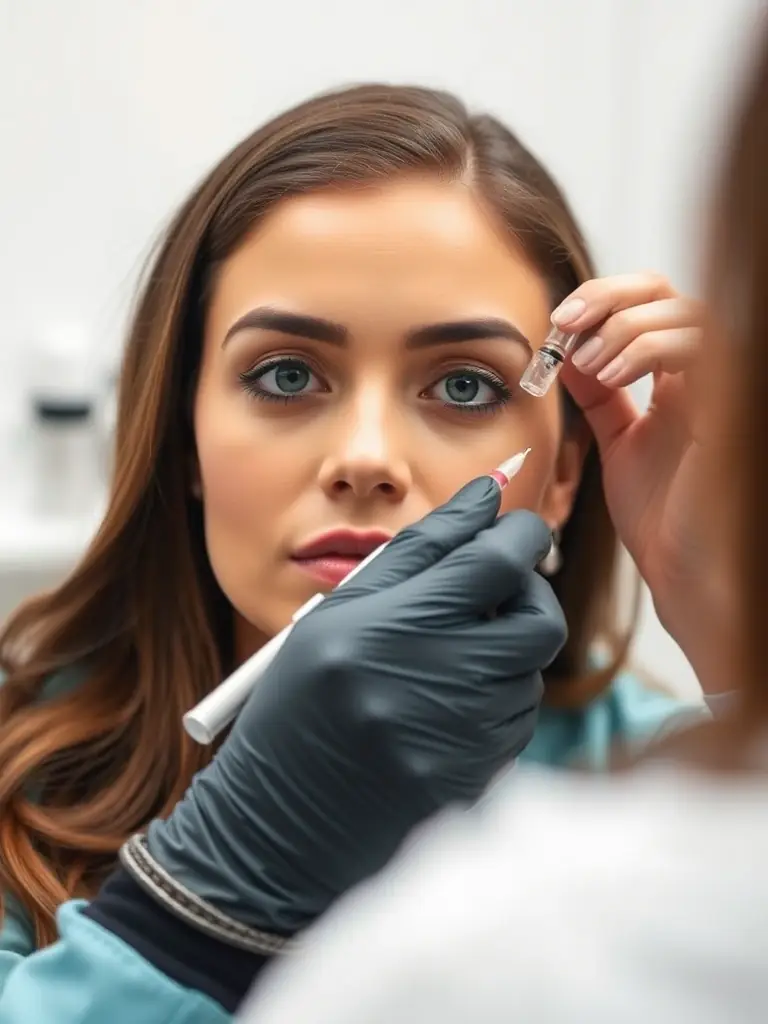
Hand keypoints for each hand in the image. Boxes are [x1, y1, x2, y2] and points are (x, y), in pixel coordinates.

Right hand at [148, 478, 564, 934]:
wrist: (279, 827)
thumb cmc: (298, 706)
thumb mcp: (335, 616)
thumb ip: (416, 551)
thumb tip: (486, 496)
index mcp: (391, 628)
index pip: (497, 562)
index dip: (523, 534)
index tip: (519, 528)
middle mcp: (435, 681)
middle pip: (539, 619)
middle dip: (528, 593)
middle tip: (495, 590)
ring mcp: (462, 738)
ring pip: (529, 672)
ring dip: (504, 652)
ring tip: (444, 663)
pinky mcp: (478, 780)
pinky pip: (517, 721)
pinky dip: (495, 702)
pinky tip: (443, 710)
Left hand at [553, 273, 724, 681]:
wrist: (684, 575)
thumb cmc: (662, 519)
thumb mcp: (620, 440)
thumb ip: (600, 395)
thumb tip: (566, 350)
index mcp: (684, 378)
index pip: (652, 301)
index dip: (603, 297)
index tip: (557, 324)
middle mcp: (709, 374)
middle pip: (667, 290)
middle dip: (606, 296)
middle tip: (563, 325)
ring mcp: (725, 388)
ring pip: (686, 309)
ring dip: (621, 326)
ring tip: (587, 365)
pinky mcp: (730, 408)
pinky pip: (698, 346)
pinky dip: (645, 347)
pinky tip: (609, 377)